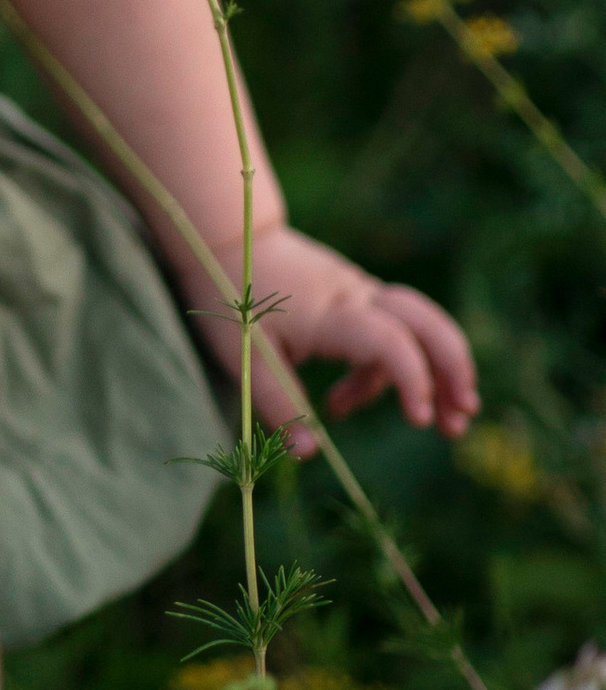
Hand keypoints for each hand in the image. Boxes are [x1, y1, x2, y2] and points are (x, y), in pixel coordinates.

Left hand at [189, 226, 479, 453]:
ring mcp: (361, 292)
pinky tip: (344, 403)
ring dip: (439, 369)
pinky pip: (389, 331)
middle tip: (462, 415)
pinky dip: (386, 368)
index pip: (389, 339)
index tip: (419, 420)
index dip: (412, 378)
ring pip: (419, 324)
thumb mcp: (246, 356)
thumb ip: (280, 404)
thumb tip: (311, 454)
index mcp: (329, 312)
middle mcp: (355, 297)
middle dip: (452, 368)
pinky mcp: (357, 297)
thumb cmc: (230, 296)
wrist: (228, 235)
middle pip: (425, 322)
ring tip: (442, 421)